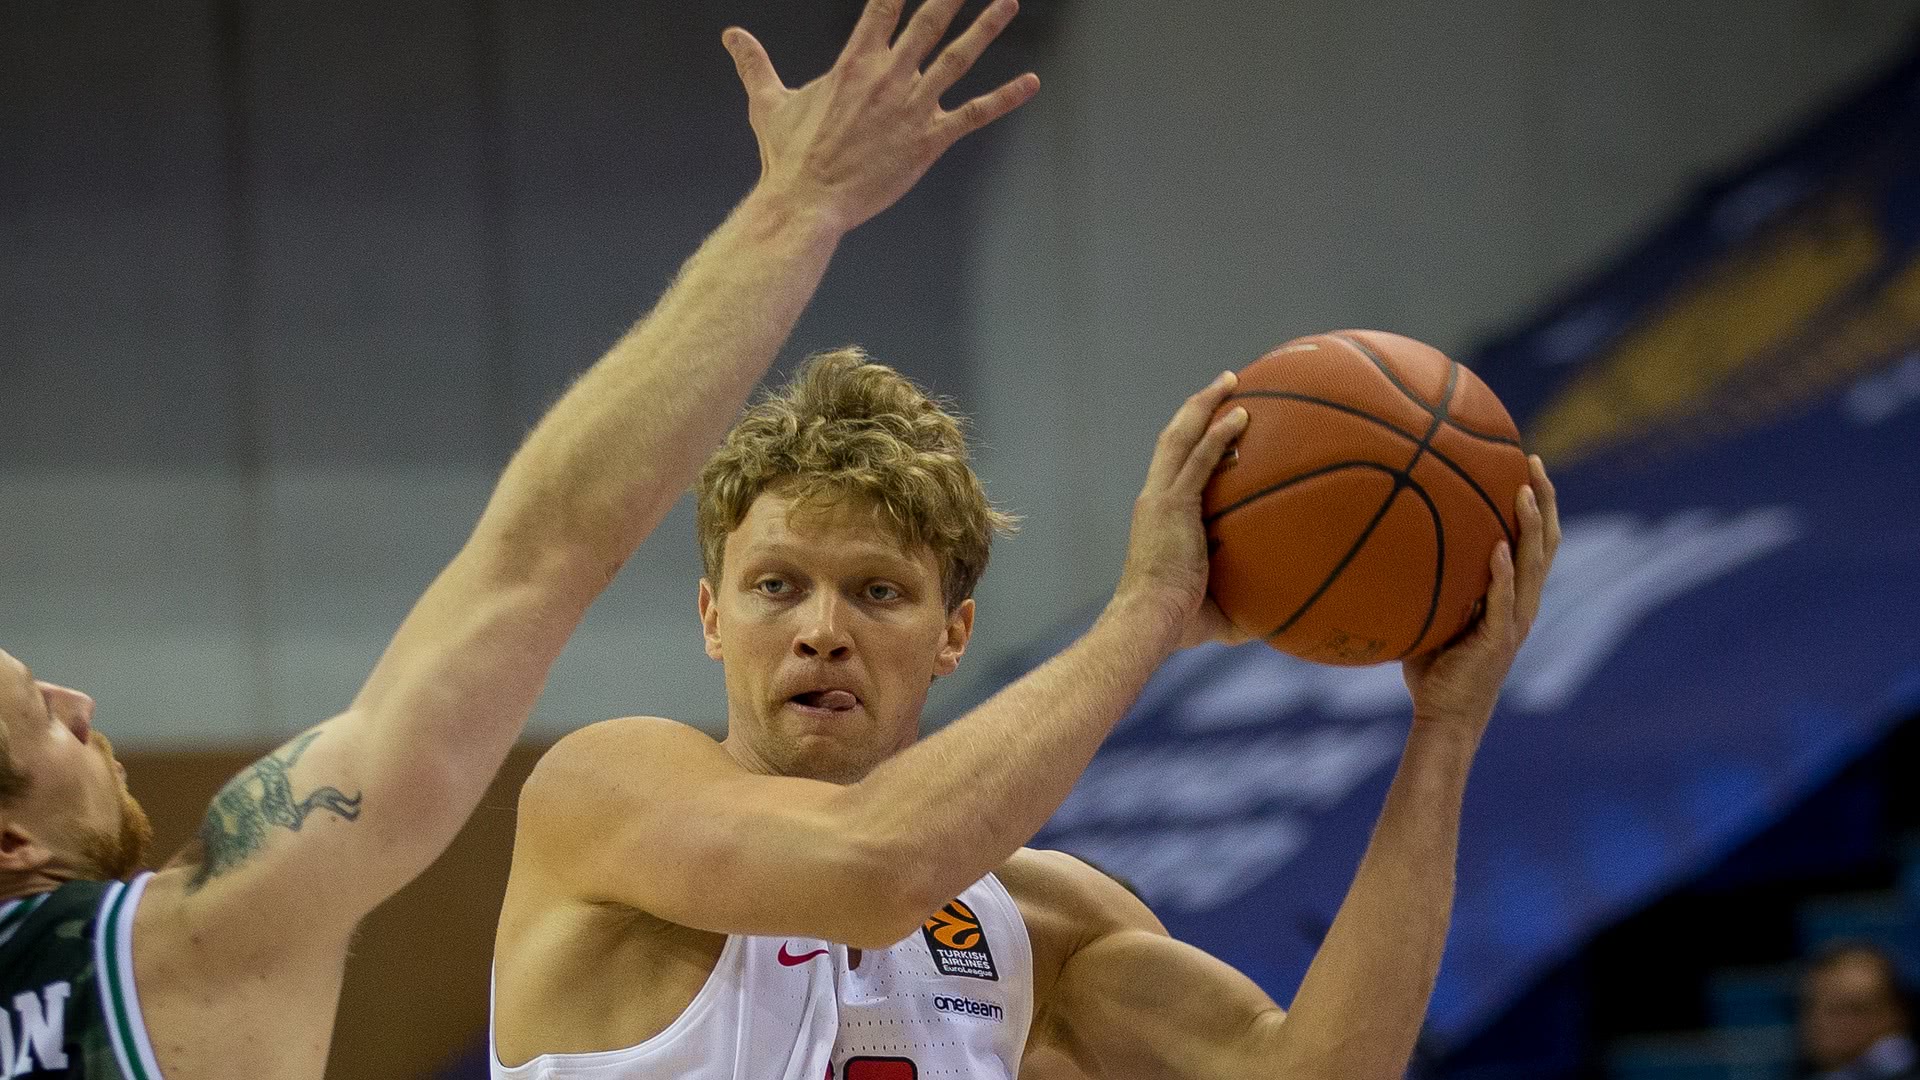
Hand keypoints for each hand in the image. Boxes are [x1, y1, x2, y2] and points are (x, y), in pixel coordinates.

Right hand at [723, 0, 1039, 233]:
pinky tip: (1030, 83)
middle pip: (928, 19)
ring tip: (1007, 1)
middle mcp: (889, 76)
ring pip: (958, 57)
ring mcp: (913, 106)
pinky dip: (1005, 98)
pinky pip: (975, 114)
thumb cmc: (788, 157)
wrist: (807, 202)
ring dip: (985, 27)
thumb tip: (731, 35)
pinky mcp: (930, 140)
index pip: (884, 5)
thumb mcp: (769, 103)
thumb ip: (755, 64)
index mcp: (854, 62)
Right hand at [1112, 371, 1250, 647]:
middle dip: (1197, 408)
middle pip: (1172, 439)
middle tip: (1226, 385)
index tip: (1218, 423)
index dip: (1192, 440)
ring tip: (1230, 381)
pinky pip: (1198, 460)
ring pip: (1179, 437)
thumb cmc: (1177, 626)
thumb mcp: (1217, 610)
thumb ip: (1243, 606)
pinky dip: (1218, 434)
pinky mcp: (1171, 505)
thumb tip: (1280, 620)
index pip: (1174, 467)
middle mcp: (1154, 499)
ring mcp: (1160, 499)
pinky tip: (1242, 416)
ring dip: (1204, 405)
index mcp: (1158, 516)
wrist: (1148, 622)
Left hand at [1401, 454, 1560, 741]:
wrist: (1443, 718)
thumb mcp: (1433, 616)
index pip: (1535, 543)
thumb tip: (1391, 543)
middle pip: (1545, 543)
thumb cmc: (1433, 670)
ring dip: (1531, 526)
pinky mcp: (1497, 642)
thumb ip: (1430, 584)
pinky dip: (1503, 574)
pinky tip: (1500, 548)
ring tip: (1524, 491)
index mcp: (1513, 599)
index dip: (1538, 505)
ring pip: (1534, 565)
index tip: (1526, 465)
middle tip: (1531, 461)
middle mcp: (1522, 606)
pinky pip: (1502, 602)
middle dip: (1543, 500)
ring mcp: (1514, 623)